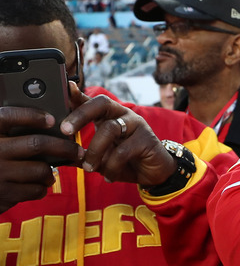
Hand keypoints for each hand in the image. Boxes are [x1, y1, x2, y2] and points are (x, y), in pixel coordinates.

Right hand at [0, 106, 83, 212]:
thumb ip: (11, 130)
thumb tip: (49, 120)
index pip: (8, 117)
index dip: (32, 116)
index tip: (51, 119)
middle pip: (36, 144)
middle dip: (63, 147)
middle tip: (77, 151)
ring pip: (40, 170)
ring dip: (51, 172)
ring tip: (50, 171)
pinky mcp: (4, 195)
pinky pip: (35, 190)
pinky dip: (42, 188)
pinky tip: (37, 184)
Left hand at [61, 82, 175, 186]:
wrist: (154, 173)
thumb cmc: (126, 162)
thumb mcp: (101, 158)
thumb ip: (82, 154)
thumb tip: (58, 157)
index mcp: (109, 117)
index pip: (92, 101)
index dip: (78, 95)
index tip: (66, 88)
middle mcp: (123, 115)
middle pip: (102, 103)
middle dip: (80, 115)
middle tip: (65, 130)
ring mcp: (136, 125)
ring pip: (109, 129)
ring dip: (95, 151)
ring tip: (89, 168)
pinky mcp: (146, 139)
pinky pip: (123, 151)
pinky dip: (112, 167)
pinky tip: (109, 177)